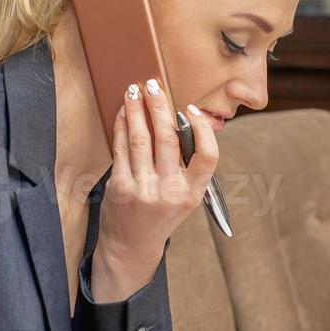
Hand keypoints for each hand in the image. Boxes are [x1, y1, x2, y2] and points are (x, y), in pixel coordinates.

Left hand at [96, 78, 218, 282]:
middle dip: (160, 106)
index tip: (191, 109)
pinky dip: (122, 126)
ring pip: (142, 139)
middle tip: (154, 85)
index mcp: (193, 193)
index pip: (208, 156)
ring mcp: (144, 190)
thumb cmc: (160, 214)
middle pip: (169, 138)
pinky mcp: (121, 188)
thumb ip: (186, 166)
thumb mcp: (184, 197)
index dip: (201, 129)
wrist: (131, 245)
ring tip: (134, 91)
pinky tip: (123, 113)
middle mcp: (171, 192)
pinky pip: (122, 149)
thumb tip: (181, 121)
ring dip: (138, 110)